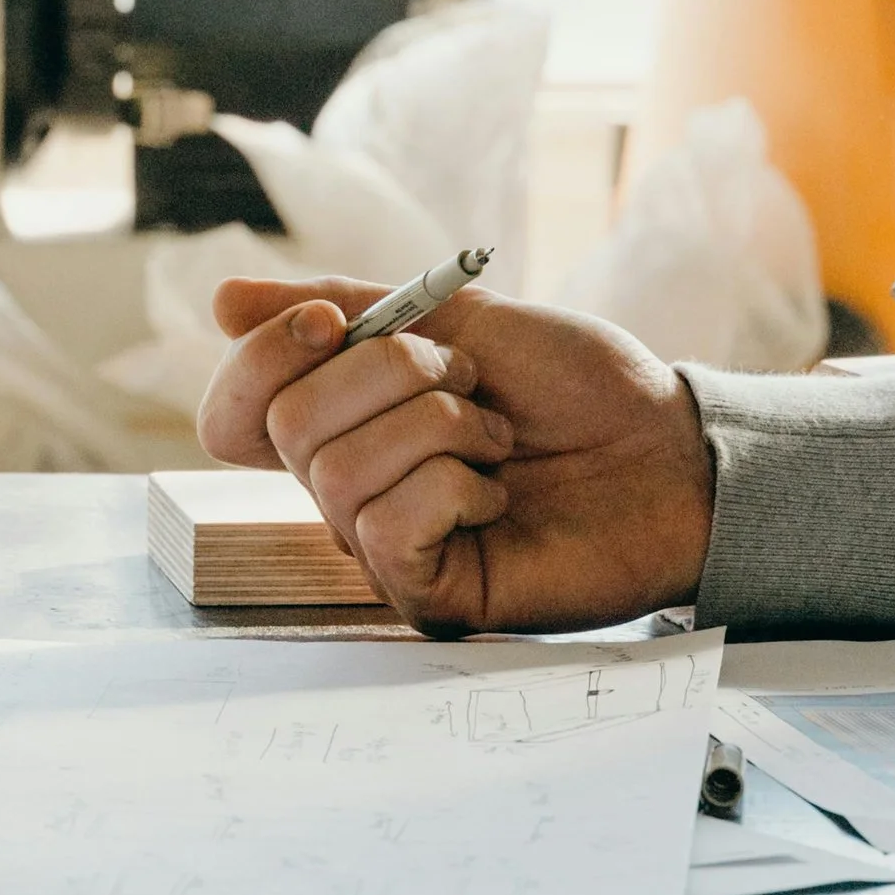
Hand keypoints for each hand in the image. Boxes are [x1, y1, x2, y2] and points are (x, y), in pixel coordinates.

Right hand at [197, 274, 714, 632]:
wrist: (671, 448)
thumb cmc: (579, 389)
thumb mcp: (459, 316)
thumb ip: (346, 305)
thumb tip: (223, 301)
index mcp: (345, 425)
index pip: (234, 410)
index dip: (266, 356)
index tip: (334, 320)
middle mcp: (349, 491)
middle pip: (288, 426)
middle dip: (394, 374)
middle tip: (472, 386)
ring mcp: (383, 548)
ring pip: (336, 474)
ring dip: (438, 429)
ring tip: (497, 442)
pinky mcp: (425, 594)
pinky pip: (386, 528)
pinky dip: (454, 488)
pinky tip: (498, 499)